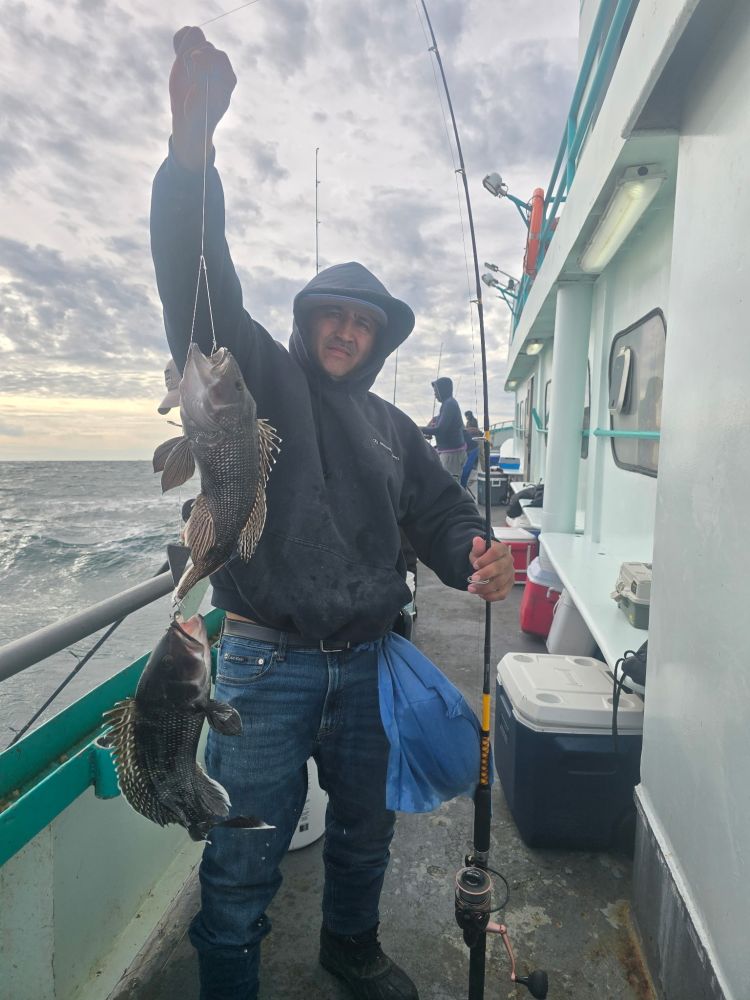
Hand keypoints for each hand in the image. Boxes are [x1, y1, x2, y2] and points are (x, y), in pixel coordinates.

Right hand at [169, 26, 236, 169]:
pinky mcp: (189, 57)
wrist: (188, 119)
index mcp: (227, 77)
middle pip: (207, 46)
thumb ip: (202, 77)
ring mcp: (203, 60)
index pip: (219, 57)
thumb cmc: (198, 114)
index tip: (195, 61)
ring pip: (197, 36)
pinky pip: (187, 35)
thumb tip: (196, 55)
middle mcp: (217, 66)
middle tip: (189, 71)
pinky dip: (180, 38)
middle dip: (195, 55)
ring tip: (182, 62)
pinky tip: (176, 49)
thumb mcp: (202, 101)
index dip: (207, 57)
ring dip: (186, 46)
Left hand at [467, 537, 513, 601]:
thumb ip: (477, 547)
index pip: (496, 552)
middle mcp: (508, 561)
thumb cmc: (482, 556)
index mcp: (502, 549)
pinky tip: (481, 594)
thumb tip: (477, 540)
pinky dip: (491, 596)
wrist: (487, 564)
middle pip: (499, 568)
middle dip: (485, 574)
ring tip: (471, 588)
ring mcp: (510, 574)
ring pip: (500, 583)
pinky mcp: (508, 586)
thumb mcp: (477, 550)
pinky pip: (502, 594)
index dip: (485, 559)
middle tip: (473, 578)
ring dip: (484, 588)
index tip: (475, 564)